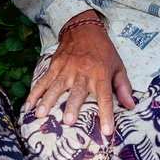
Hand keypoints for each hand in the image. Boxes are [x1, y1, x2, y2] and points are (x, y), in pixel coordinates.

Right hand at [26, 17, 133, 135]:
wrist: (84, 29)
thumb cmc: (103, 51)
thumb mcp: (118, 66)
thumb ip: (123, 87)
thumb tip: (131, 105)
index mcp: (101, 75)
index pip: (105, 97)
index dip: (106, 114)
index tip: (106, 131)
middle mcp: (84, 73)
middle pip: (78, 92)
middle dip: (73, 106)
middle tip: (68, 121)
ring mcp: (67, 69)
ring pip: (57, 86)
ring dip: (48, 101)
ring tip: (41, 114)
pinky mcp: (55, 66)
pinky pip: (44, 80)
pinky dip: (35, 92)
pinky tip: (29, 105)